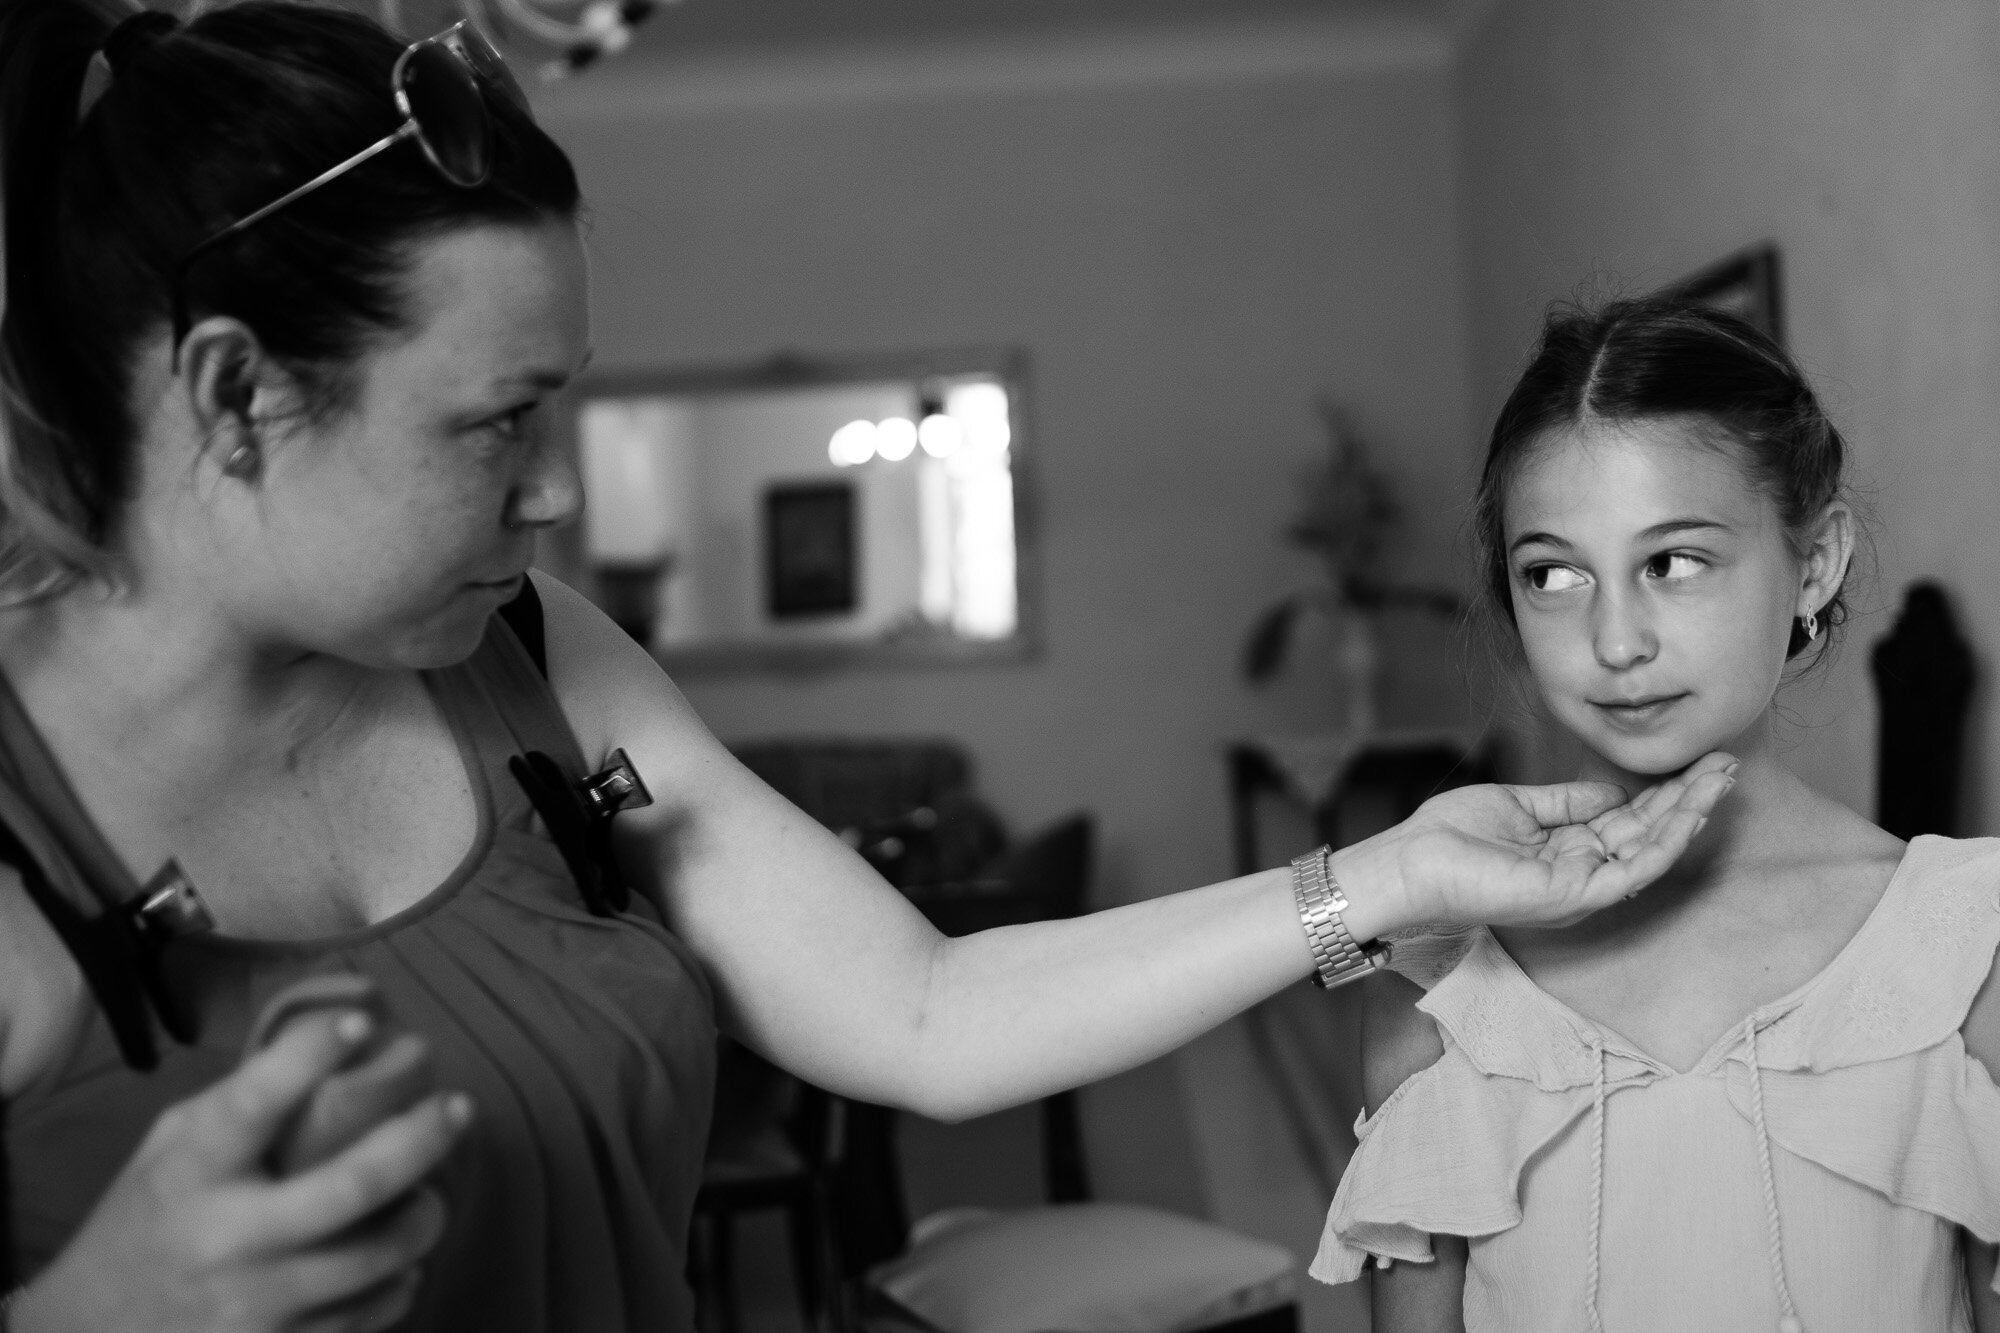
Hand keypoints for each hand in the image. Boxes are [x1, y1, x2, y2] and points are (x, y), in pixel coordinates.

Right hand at [12, 1010, 469, 1332]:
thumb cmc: (146, 1223)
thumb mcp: (169, 1152)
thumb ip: (238, 1105)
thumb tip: (331, 1043)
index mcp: (188, 1176)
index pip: (252, 1105)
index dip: (310, 1057)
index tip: (362, 1025)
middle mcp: (223, 1241)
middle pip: (351, 1187)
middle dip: (420, 1140)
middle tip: (458, 1109)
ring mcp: (254, 1307)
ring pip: (377, 1257)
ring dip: (423, 1218)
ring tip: (428, 1197)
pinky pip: (368, 1315)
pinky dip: (398, 1283)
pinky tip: (399, 1262)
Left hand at [1332, 751, 1737, 934]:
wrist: (1409, 864)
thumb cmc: (1449, 839)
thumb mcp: (1519, 807)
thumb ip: (1567, 803)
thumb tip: (1614, 793)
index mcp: (1567, 851)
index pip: (1630, 821)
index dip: (1666, 793)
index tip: (1698, 762)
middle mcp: (1582, 873)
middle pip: (1649, 835)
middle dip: (1691, 800)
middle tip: (1728, 766)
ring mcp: (1581, 888)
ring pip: (1651, 852)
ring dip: (1689, 815)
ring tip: (1720, 781)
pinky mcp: (1574, 895)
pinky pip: (1634, 869)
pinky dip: (1665, 841)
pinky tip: (1690, 812)